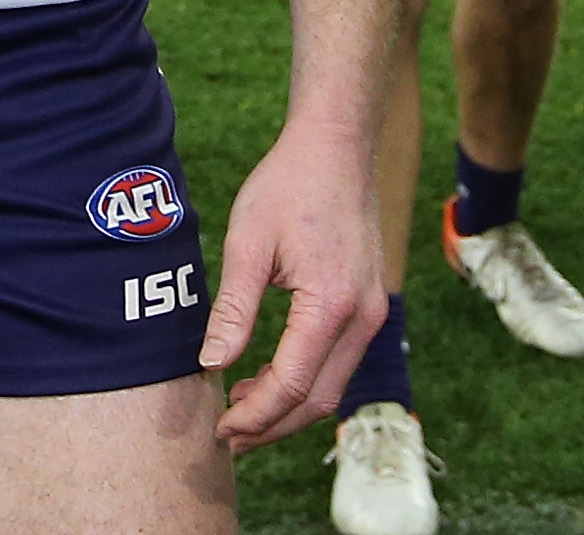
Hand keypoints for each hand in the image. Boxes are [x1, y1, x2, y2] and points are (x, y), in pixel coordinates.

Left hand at [200, 125, 381, 453]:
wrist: (337, 148)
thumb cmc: (287, 186)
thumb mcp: (247, 242)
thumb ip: (234, 309)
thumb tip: (211, 364)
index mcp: (332, 305)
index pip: (294, 385)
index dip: (255, 414)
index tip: (221, 427)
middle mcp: (363, 318)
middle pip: (320, 401)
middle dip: (272, 426)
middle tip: (228, 436)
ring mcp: (372, 314)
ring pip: (334, 388)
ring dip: (289, 408)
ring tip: (240, 410)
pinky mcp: (368, 306)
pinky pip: (339, 363)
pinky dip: (306, 382)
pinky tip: (267, 377)